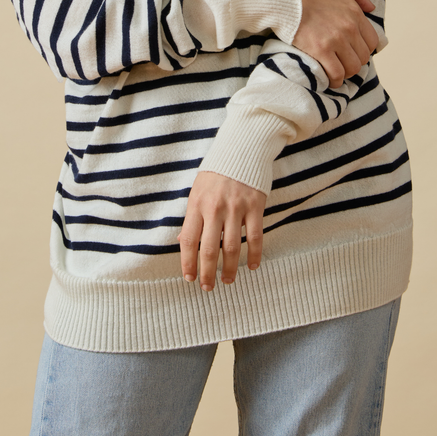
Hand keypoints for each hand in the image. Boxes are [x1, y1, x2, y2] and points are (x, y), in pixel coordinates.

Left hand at [178, 171, 264, 289]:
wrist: (242, 148)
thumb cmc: (216, 173)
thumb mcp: (197, 191)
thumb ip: (191, 217)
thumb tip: (181, 242)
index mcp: (197, 204)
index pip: (188, 240)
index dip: (188, 262)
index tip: (189, 277)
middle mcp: (215, 208)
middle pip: (210, 249)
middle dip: (207, 272)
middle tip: (208, 287)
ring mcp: (236, 208)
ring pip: (232, 247)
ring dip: (230, 268)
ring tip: (228, 280)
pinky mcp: (255, 206)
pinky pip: (255, 237)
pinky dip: (254, 254)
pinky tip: (251, 266)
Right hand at [293, 0, 378, 87]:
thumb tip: (371, 8)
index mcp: (355, 13)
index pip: (372, 41)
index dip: (364, 48)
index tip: (353, 49)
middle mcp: (349, 28)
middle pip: (363, 57)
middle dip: (354, 61)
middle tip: (342, 60)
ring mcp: (336, 41)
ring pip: (352, 68)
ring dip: (346, 72)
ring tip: (336, 70)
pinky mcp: (321, 51)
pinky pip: (336, 74)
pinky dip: (335, 80)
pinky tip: (329, 78)